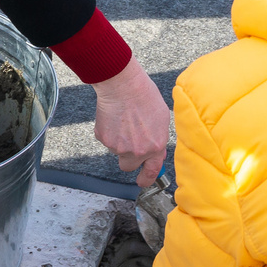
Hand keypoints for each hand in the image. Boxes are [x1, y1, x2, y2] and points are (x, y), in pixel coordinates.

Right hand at [90, 58, 169, 189]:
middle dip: (129, 159)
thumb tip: (157, 150)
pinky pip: (106, 140)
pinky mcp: (104, 139)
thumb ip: (159, 137)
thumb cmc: (145, 95)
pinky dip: (109, 131)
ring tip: (124, 119)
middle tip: (128, 144)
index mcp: (155, 146)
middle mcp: (137, 151)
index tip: (142, 181)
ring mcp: (118, 147)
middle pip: (128, 166)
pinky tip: (114, 116)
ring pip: (117, 150)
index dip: (146, 179)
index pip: (151, 171)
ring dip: (119, 140)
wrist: (122, 85)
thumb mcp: (162, 118)